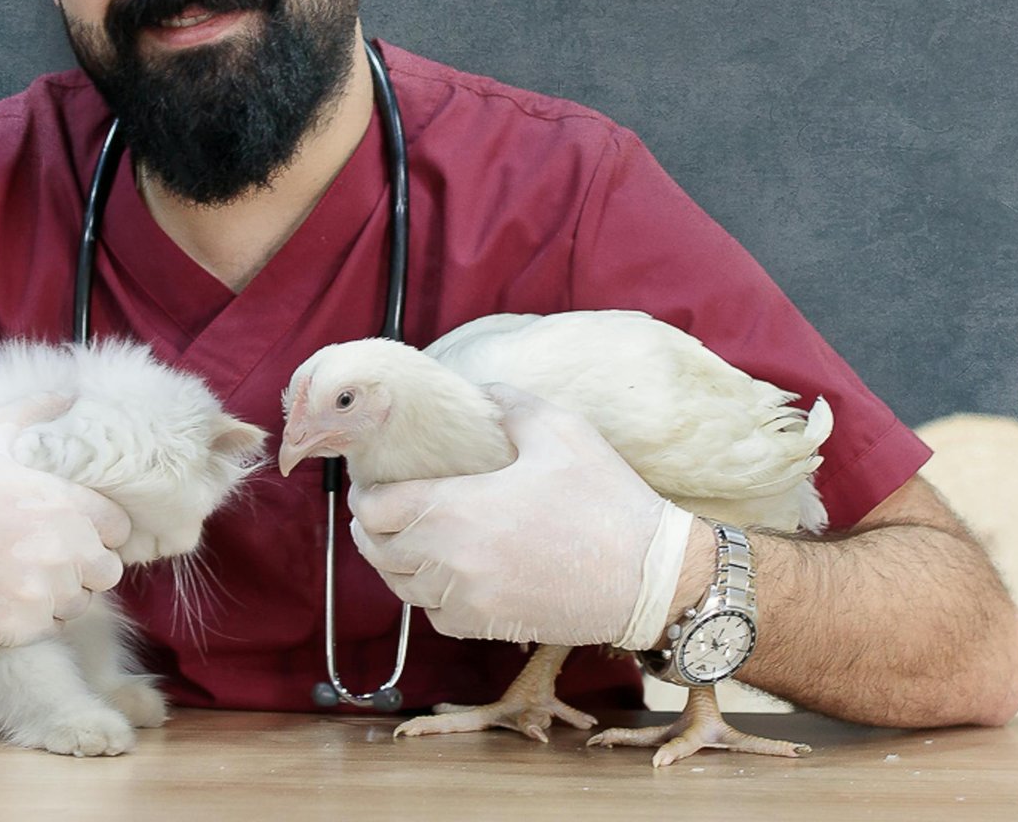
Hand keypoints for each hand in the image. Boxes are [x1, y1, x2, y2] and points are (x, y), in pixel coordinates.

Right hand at [0, 392, 130, 646]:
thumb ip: (41, 411)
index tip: (72, 522)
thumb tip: (75, 399)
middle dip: (85, 560)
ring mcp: (38, 595)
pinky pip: (47, 628)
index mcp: (63, 501)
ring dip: (62, 590)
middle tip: (48, 548)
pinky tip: (0, 590)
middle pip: (107, 570)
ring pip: (79, 603)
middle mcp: (60, 550)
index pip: (119, 528)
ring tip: (20, 568)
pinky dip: (33, 615)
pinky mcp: (14, 630)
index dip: (98, 524)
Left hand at [347, 385, 693, 647]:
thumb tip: (480, 390)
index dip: (365, 494)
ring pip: (400, 587)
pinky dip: (426, 595)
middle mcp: (448, 562)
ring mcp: (467, 601)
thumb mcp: (559, 430)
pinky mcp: (489, 627)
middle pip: (377, 551)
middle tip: (383, 506)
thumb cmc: (605, 500)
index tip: (374, 481)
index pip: (373, 509)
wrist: (652, 578)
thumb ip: (509, 403)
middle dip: (373, 526)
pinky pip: (434, 615)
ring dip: (395, 562)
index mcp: (454, 510)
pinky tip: (444, 572)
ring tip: (406, 537)